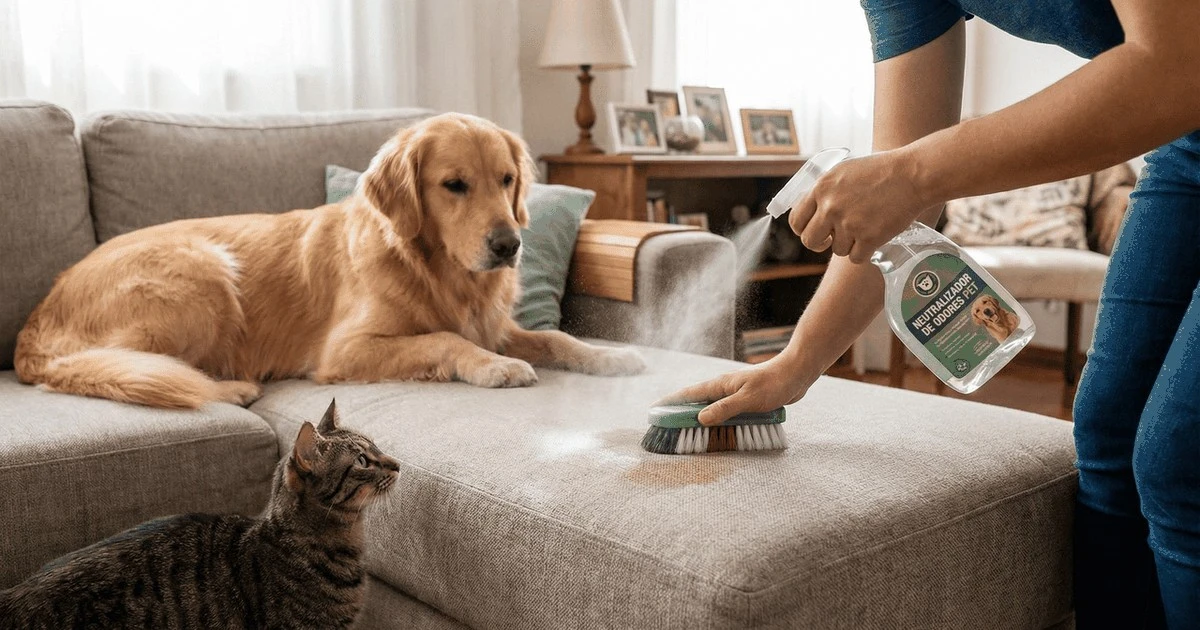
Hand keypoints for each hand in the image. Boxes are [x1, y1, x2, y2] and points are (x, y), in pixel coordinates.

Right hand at [656, 355, 815, 425]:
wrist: (796, 374)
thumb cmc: (774, 384)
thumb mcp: (748, 399)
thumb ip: (724, 409)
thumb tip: (700, 418)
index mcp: (719, 386)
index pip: (687, 395)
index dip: (670, 404)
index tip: (654, 413)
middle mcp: (723, 390)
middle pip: (695, 404)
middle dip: (679, 416)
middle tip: (666, 431)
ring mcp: (733, 396)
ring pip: (709, 410)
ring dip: (698, 421)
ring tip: (685, 435)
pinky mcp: (744, 402)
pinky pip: (724, 415)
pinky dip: (715, 424)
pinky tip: (716, 433)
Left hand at [789, 149, 933, 263]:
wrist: (912, 175)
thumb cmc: (881, 170)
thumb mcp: (844, 172)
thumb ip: (825, 191)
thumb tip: (811, 211)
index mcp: (821, 188)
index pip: (796, 220)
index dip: (803, 229)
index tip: (814, 231)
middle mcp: (831, 207)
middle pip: (809, 241)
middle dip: (820, 244)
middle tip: (831, 240)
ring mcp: (849, 224)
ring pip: (837, 250)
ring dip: (849, 245)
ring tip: (865, 228)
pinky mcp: (869, 238)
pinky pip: (856, 258)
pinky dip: (864, 253)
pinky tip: (873, 239)